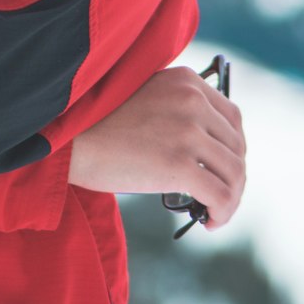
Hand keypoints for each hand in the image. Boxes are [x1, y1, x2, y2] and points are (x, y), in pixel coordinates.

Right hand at [68, 66, 245, 229]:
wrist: (67, 138)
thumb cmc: (97, 124)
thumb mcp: (143, 97)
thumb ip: (176, 109)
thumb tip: (207, 149)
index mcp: (185, 81)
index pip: (232, 117)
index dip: (233, 147)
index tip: (223, 167)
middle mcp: (192, 100)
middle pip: (236, 146)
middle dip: (232, 176)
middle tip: (218, 196)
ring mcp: (187, 131)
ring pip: (234, 173)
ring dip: (230, 199)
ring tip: (214, 213)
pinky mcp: (179, 164)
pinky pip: (220, 195)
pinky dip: (222, 213)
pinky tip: (209, 221)